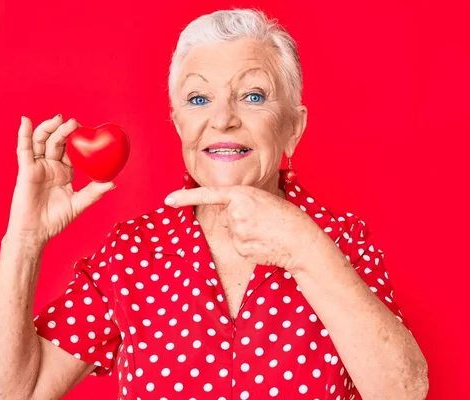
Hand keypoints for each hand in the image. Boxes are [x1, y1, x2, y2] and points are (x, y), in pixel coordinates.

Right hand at [5, 115, 115, 243]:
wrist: (37, 232)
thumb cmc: (56, 220)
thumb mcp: (79, 204)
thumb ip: (94, 193)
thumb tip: (113, 183)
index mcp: (65, 171)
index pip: (71, 150)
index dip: (78, 139)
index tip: (87, 130)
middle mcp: (51, 166)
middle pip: (57, 142)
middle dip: (65, 130)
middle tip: (75, 122)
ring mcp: (38, 167)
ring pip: (42, 141)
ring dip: (48, 128)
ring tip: (59, 119)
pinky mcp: (26, 170)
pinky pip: (24, 150)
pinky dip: (24, 134)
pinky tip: (26, 121)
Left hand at [164, 186, 323, 272]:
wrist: (301, 239)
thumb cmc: (286, 218)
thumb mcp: (264, 200)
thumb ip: (243, 204)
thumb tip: (231, 216)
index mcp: (242, 194)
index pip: (209, 195)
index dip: (186, 197)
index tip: (168, 199)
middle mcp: (236, 211)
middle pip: (228, 218)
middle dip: (241, 220)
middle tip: (263, 221)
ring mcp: (238, 231)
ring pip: (234, 234)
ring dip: (247, 235)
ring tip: (267, 232)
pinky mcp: (241, 248)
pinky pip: (239, 247)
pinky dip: (250, 247)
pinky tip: (265, 244)